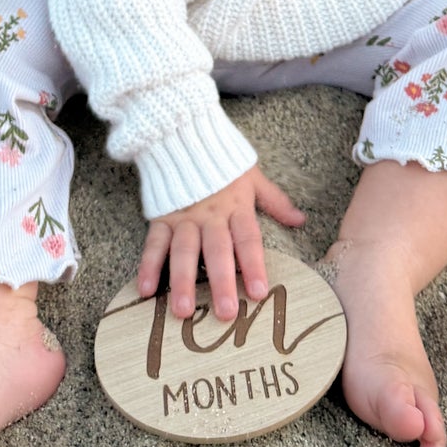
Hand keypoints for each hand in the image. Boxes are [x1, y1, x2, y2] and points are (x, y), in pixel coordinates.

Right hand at [137, 165, 305, 322]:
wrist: (182, 133)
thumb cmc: (221, 159)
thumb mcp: (252, 175)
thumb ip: (275, 201)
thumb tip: (301, 220)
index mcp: (236, 206)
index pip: (247, 238)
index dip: (254, 265)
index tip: (259, 292)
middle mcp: (210, 215)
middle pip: (217, 250)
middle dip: (221, 282)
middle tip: (226, 313)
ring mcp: (183, 217)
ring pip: (183, 251)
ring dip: (183, 281)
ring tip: (184, 310)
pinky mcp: (161, 216)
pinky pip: (154, 243)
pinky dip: (148, 265)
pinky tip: (145, 290)